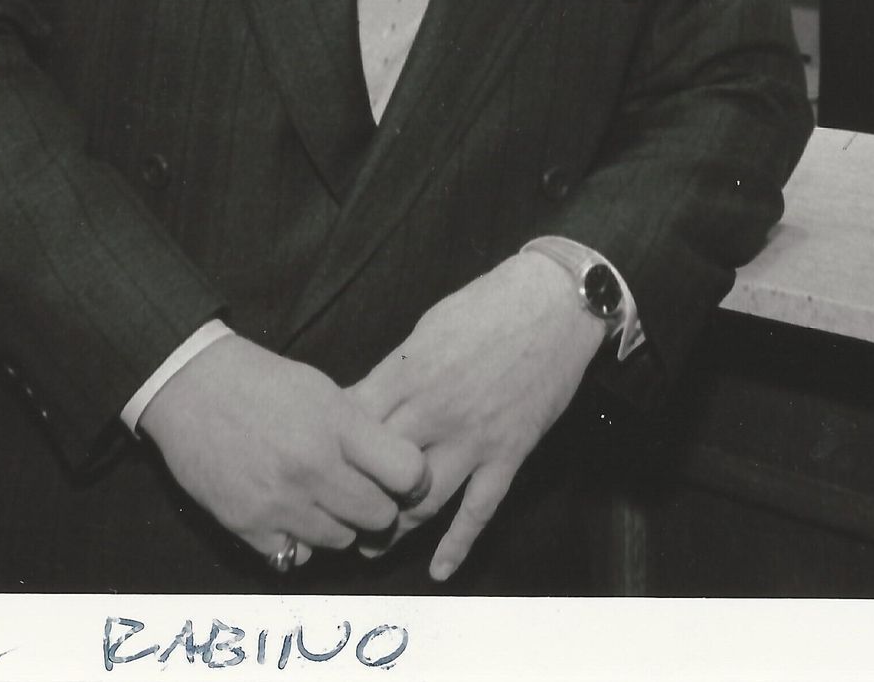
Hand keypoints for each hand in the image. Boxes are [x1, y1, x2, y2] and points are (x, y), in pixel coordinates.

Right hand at [138, 334, 430, 566]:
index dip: (413, 479)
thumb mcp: (324, 390)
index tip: (403, 477)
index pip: (408, 474)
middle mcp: (312, 468)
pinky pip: (297, 556)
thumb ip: (362, 431)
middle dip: (380, 507)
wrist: (192, 387)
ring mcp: (278, 501)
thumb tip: (402, 468)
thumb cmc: (264, 382)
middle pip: (379, 516)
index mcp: (337, 426)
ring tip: (324, 500)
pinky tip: (292, 515)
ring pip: (341, 541)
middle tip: (364, 492)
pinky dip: (300, 541)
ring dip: (341, 525)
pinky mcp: (246, 525)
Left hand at [348, 252, 606, 580]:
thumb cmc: (488, 304)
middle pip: (377, 471)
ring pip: (422, 501)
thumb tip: (365, 401)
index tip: (317, 464)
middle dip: (352, 496)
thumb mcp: (428, 327)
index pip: (353, 425)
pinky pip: (479, 509)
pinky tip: (440, 570)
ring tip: (370, 547)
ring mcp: (473, 438)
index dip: (330, 450)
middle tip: (333, 515)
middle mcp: (434, 412)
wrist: (556, 304)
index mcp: (408, 374)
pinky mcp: (508, 454)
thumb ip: (397, 370)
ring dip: (392, 529)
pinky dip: (458, 544)